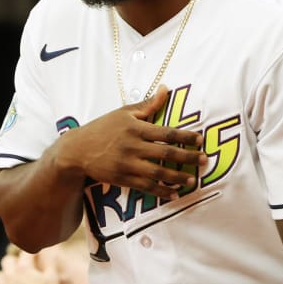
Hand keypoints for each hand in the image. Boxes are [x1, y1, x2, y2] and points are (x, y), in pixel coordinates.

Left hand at [0, 252, 58, 283]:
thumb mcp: (53, 280)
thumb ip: (50, 264)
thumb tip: (49, 252)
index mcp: (24, 269)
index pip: (25, 253)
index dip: (31, 252)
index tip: (34, 254)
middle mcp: (10, 276)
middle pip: (6, 260)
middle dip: (13, 261)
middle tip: (21, 266)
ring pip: (0, 276)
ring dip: (7, 276)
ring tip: (16, 281)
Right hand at [53, 85, 205, 200]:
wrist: (77, 150)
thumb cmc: (102, 128)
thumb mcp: (123, 112)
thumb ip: (147, 104)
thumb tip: (166, 89)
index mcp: (135, 128)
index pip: (166, 132)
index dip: (185, 136)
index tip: (200, 140)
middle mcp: (133, 146)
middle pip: (166, 153)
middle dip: (188, 158)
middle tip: (204, 160)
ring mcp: (127, 164)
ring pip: (158, 173)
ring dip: (177, 177)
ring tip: (192, 180)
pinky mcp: (122, 178)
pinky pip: (145, 187)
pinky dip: (161, 191)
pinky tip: (174, 194)